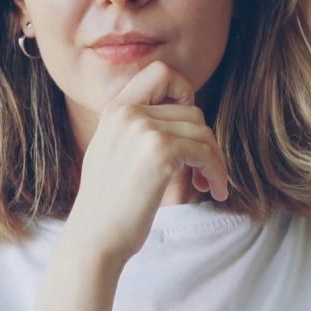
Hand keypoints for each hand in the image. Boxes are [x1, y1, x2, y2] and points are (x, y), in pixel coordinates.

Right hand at [62, 57, 230, 264]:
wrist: (94, 238)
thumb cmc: (108, 205)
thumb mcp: (113, 152)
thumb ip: (137, 128)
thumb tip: (184, 115)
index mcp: (115, 109)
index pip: (161, 72)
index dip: (184, 91)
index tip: (188, 128)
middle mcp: (128, 113)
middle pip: (192, 110)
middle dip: (205, 141)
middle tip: (204, 170)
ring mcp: (143, 130)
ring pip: (203, 132)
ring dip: (214, 161)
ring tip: (208, 185)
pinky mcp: (160, 153)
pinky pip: (206, 152)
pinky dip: (216, 172)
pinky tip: (213, 190)